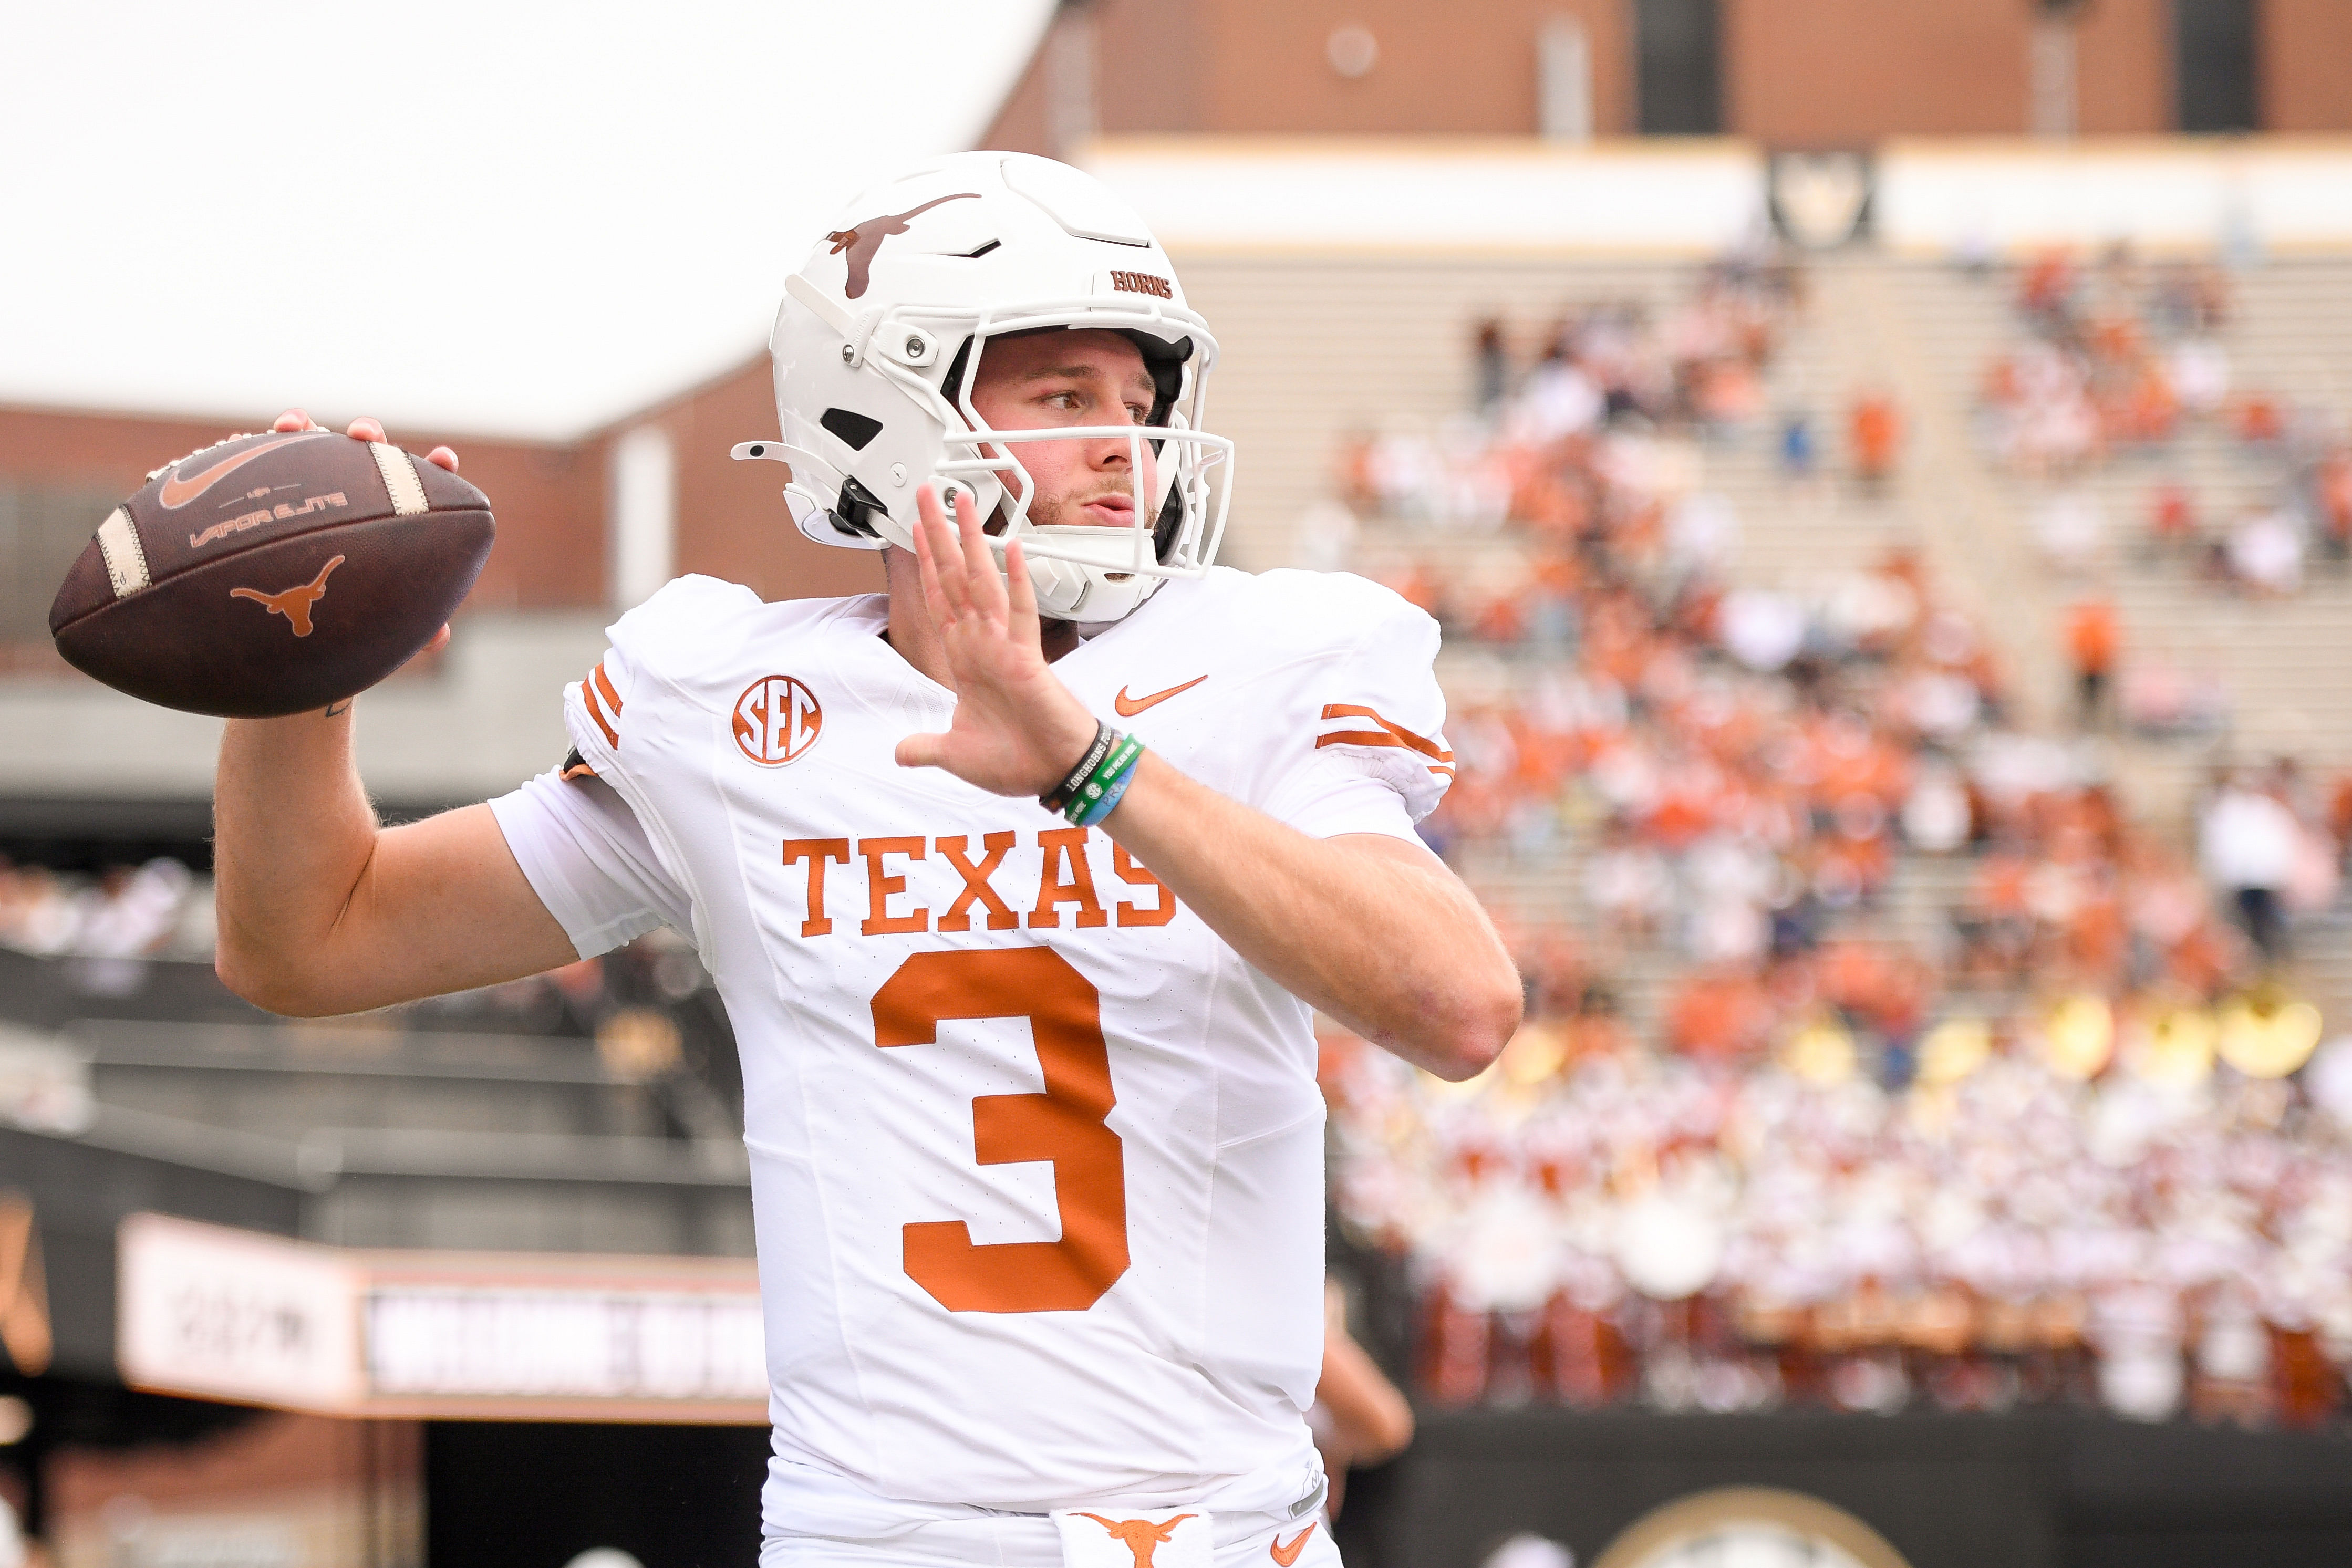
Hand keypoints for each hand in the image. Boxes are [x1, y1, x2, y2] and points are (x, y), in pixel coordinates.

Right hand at [273, 408, 457, 690]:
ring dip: (308, 430)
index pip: (422, 484)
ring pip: (315, 449)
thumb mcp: (384, 621)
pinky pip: (266, 463)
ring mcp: (315, 487)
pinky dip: (257, 453)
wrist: (296, 619)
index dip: (436, 469)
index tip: (442, 459)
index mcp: (393, 516)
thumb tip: (440, 639)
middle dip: (370, 437)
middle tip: (363, 435)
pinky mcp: (276, 488)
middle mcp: (356, 493)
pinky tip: (242, 447)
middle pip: (367, 455)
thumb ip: (416, 625)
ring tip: (295, 425)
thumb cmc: (353, 615)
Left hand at [893, 484, 1098, 795]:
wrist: (1055, 774)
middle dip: (939, 534)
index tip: (918, 530)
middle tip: (928, 492)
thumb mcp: (955, 756)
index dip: (926, 564)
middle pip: (954, 577)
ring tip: (961, 500)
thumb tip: (900, 753)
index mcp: (965, 659)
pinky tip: (1012, 547)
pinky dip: (1017, 580)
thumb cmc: (1017, 761)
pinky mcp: (1027, 658)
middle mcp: (982, 644)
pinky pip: (1020, 612)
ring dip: (970, 540)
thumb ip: (927, 748)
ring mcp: (1004, 646)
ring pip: (982, 582)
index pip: (939, 599)